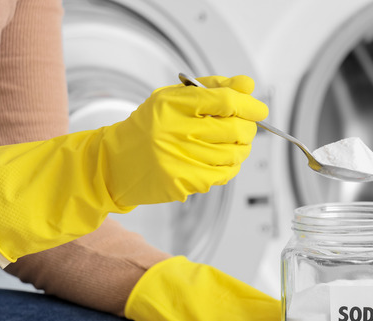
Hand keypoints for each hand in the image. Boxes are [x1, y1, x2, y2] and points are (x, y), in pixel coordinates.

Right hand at [0, 75, 267, 263]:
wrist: (113, 163)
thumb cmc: (147, 127)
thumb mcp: (174, 98)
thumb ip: (212, 89)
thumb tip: (247, 85)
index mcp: (172, 105)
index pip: (224, 101)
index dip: (249, 105)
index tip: (259, 109)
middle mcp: (173, 131)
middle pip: (233, 129)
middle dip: (248, 129)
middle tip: (247, 128)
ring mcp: (177, 159)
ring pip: (232, 155)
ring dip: (241, 149)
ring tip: (233, 144)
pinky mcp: (181, 182)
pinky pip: (222, 175)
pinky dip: (230, 167)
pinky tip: (220, 160)